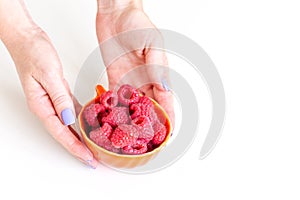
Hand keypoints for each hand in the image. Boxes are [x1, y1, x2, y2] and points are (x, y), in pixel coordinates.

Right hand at [2, 27, 97, 167]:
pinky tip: (89, 123)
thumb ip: (59, 98)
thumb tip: (68, 120)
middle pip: (64, 133)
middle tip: (93, 159)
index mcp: (41, 105)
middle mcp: (47, 106)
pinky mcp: (58, 92)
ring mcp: (52, 100)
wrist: (28, 38)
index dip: (74, 147)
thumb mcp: (49, 75)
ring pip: (68, 123)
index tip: (87, 158)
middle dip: (79, 147)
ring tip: (94, 146)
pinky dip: (81, 118)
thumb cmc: (33, 53)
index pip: (60, 133)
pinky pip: (71, 109)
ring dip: (80, 136)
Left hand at [96, 0, 174, 125]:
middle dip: (149, 125)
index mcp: (157, 74)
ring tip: (128, 136)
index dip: (167, 118)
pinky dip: (113, 108)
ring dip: (130, 121)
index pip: (165, 101)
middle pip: (149, 108)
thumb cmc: (137, 24)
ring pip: (132, 106)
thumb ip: (157, 67)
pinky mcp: (115, 77)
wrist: (117, 14)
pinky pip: (114, 97)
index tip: (167, 135)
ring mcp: (130, 80)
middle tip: (146, 141)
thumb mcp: (152, 45)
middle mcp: (145, 80)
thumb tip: (165, 88)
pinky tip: (110, 119)